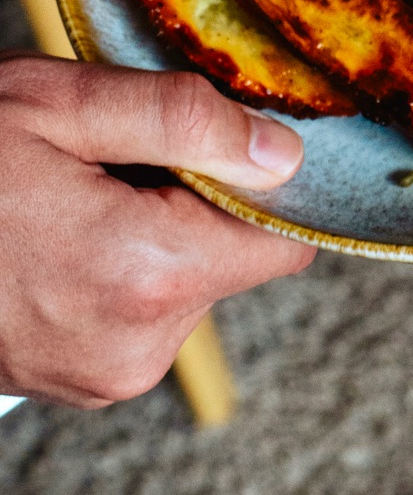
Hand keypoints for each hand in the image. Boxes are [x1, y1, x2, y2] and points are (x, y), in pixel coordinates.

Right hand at [0, 54, 314, 405]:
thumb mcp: (55, 108)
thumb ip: (182, 123)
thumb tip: (283, 155)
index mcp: (147, 276)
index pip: (282, 242)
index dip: (257, 189)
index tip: (205, 152)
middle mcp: (140, 346)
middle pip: (228, 264)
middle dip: (186, 209)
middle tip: (100, 170)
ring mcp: (109, 377)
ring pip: (183, 292)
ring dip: (147, 244)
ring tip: (59, 210)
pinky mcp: (84, 386)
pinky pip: (137, 321)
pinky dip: (112, 280)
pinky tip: (47, 248)